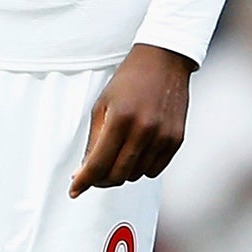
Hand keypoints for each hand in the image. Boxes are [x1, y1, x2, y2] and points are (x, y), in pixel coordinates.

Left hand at [70, 42, 194, 197]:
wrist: (163, 62)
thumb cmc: (127, 81)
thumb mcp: (102, 105)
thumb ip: (95, 140)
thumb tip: (84, 170)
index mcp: (120, 119)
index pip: (98, 163)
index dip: (84, 180)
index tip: (74, 190)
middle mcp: (144, 130)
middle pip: (118, 175)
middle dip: (100, 180)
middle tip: (92, 175)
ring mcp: (163, 137)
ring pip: (136, 175)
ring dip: (121, 173)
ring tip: (115, 156)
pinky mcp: (177, 140)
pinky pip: (155, 170)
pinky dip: (140, 168)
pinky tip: (134, 153)